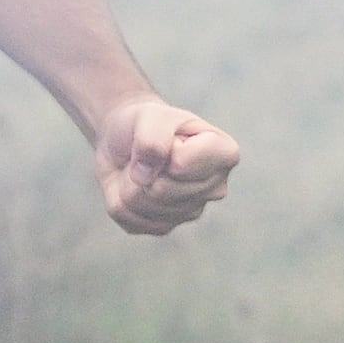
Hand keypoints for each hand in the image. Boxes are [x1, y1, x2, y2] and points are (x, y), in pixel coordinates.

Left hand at [94, 96, 237, 235]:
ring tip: (139, 168)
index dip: (162, 149)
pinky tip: (132, 186)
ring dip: (128, 183)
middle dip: (141, 169)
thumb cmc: (146, 123)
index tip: (167, 139)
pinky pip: (129, 219)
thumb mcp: (149, 116)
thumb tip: (145, 176)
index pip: (182, 164)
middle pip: (162, 190)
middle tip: (146, 155)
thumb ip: (152, 139)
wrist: (125, 139)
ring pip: (143, 205)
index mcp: (225, 155)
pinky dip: (118, 200)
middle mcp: (216, 188)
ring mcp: (192, 211)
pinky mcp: (165, 226)